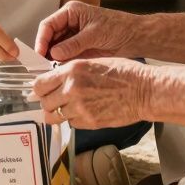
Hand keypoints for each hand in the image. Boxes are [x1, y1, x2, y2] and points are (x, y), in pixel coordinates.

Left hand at [32, 58, 151, 129]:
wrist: (144, 91)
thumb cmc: (124, 73)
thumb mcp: (93, 62)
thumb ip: (71, 71)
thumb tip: (54, 79)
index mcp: (72, 71)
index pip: (40, 84)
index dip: (39, 89)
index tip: (42, 90)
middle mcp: (72, 89)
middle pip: (44, 102)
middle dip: (47, 102)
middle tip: (55, 100)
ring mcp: (80, 108)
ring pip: (54, 116)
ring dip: (58, 113)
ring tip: (69, 107)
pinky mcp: (89, 122)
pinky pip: (70, 123)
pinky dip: (73, 119)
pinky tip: (84, 111)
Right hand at [35, 1, 141, 61]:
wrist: (136, 37)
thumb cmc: (119, 27)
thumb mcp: (95, 34)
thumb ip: (74, 44)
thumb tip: (54, 53)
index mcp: (71, 12)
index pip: (48, 25)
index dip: (41, 39)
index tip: (40, 53)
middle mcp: (69, 23)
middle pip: (49, 38)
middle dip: (45, 51)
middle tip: (42, 66)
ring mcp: (73, 37)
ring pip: (55, 49)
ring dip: (52, 59)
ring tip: (50, 70)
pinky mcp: (79, 48)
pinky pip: (65, 56)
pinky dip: (62, 64)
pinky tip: (60, 71)